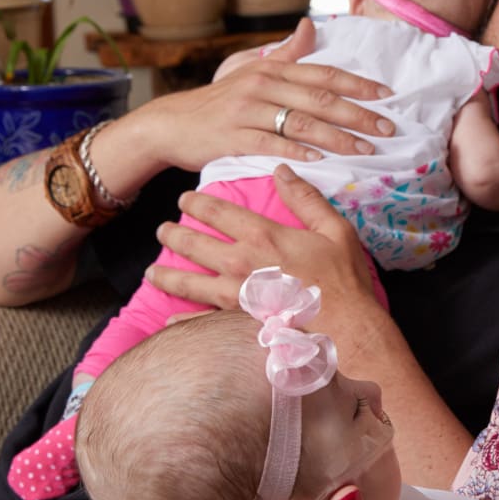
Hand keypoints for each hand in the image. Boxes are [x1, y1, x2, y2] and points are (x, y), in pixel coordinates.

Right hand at [127, 18, 395, 172]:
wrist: (171, 124)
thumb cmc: (219, 100)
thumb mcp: (251, 69)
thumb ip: (286, 52)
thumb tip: (311, 25)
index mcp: (273, 70)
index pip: (324, 75)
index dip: (358, 84)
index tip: (388, 95)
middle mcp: (263, 86)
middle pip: (321, 100)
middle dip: (359, 114)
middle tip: (388, 127)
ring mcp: (247, 111)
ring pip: (302, 123)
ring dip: (338, 137)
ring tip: (365, 149)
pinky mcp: (233, 137)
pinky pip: (271, 144)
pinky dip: (298, 151)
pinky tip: (321, 160)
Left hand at [148, 165, 373, 312]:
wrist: (347, 329)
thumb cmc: (344, 279)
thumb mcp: (335, 229)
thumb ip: (305, 198)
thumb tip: (281, 170)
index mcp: (263, 236)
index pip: (219, 212)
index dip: (198, 203)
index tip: (184, 199)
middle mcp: (241, 264)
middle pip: (196, 245)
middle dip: (174, 235)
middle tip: (161, 231)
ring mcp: (236, 296)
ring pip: (189, 283)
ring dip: (167, 276)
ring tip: (151, 273)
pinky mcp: (238, 323)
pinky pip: (203, 321)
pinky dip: (184, 321)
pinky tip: (171, 320)